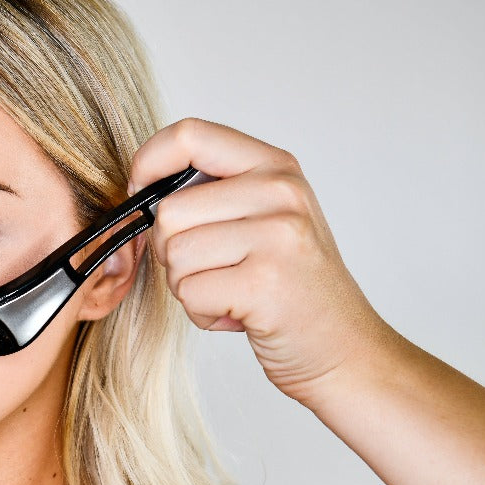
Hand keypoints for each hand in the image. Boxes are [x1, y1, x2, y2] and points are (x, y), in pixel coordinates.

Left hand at [128, 118, 390, 403]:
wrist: (346, 350)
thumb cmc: (293, 288)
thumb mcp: (265, 218)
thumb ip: (213, 193)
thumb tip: (139, 187)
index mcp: (275, 166)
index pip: (189, 134)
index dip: (148, 163)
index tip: (141, 192)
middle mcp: (281, 192)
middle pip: (169, 211)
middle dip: (172, 253)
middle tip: (215, 272)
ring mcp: (278, 236)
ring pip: (174, 254)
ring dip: (189, 287)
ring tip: (233, 293)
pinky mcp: (266, 283)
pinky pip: (190, 292)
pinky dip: (203, 314)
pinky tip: (241, 315)